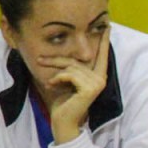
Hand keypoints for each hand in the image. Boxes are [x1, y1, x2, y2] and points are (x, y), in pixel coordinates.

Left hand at [41, 25, 109, 142]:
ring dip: (56, 73)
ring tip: (51, 83)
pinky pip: (70, 74)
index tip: (107, 26)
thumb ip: (71, 68)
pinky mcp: (90, 89)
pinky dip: (58, 78)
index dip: (104, 41)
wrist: (63, 122)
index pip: (101, 55)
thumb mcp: (67, 80)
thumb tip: (68, 54)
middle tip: (40, 60)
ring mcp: (97, 84)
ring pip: (72, 67)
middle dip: (57, 60)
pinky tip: (52, 85)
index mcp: (98, 76)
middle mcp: (101, 79)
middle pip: (77, 59)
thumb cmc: (63, 102)